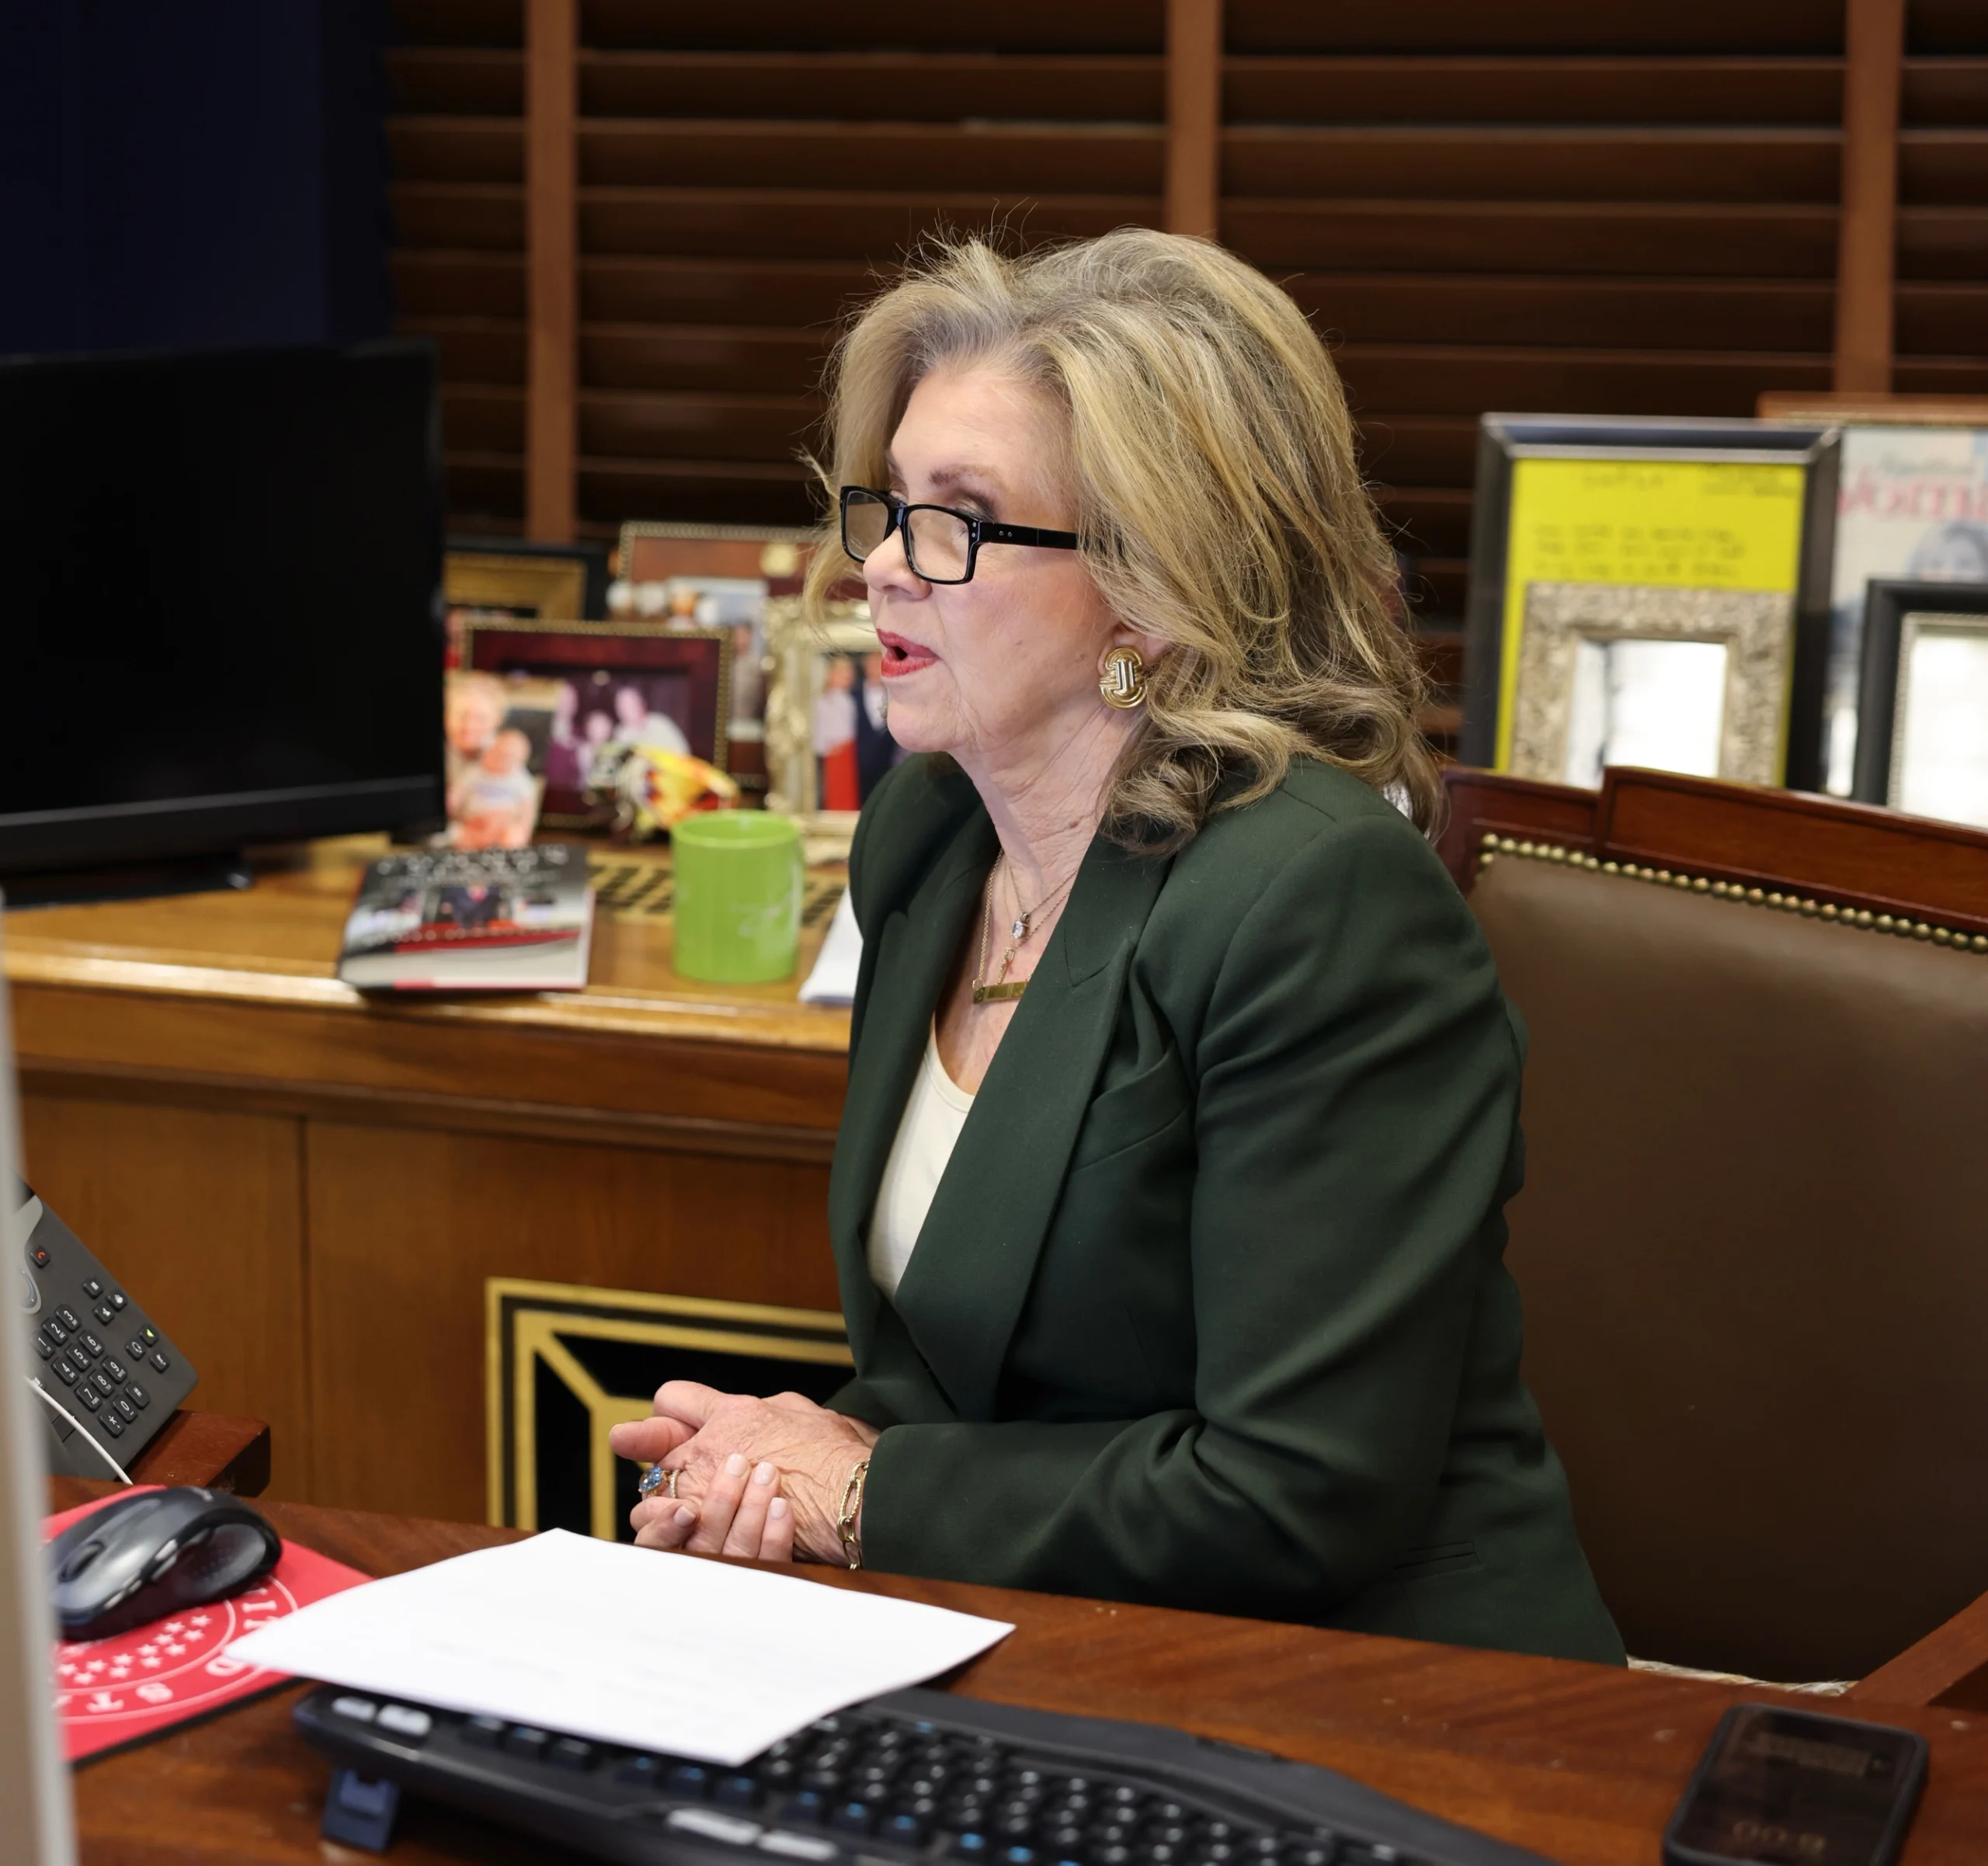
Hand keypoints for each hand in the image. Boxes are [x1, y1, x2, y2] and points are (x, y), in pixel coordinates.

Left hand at [609, 1383, 879, 1563]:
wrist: (852, 1494)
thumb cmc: (839, 1455)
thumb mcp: (806, 1412)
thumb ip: (776, 1408)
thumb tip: (768, 1411)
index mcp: (735, 1413)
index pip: (675, 1398)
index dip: (667, 1410)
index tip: (664, 1424)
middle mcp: (711, 1446)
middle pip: (651, 1441)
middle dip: (646, 1446)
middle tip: (641, 1454)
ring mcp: (705, 1487)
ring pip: (649, 1491)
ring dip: (653, 1499)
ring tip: (668, 1508)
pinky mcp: (708, 1527)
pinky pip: (663, 1529)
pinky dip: (662, 1532)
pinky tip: (675, 1534)